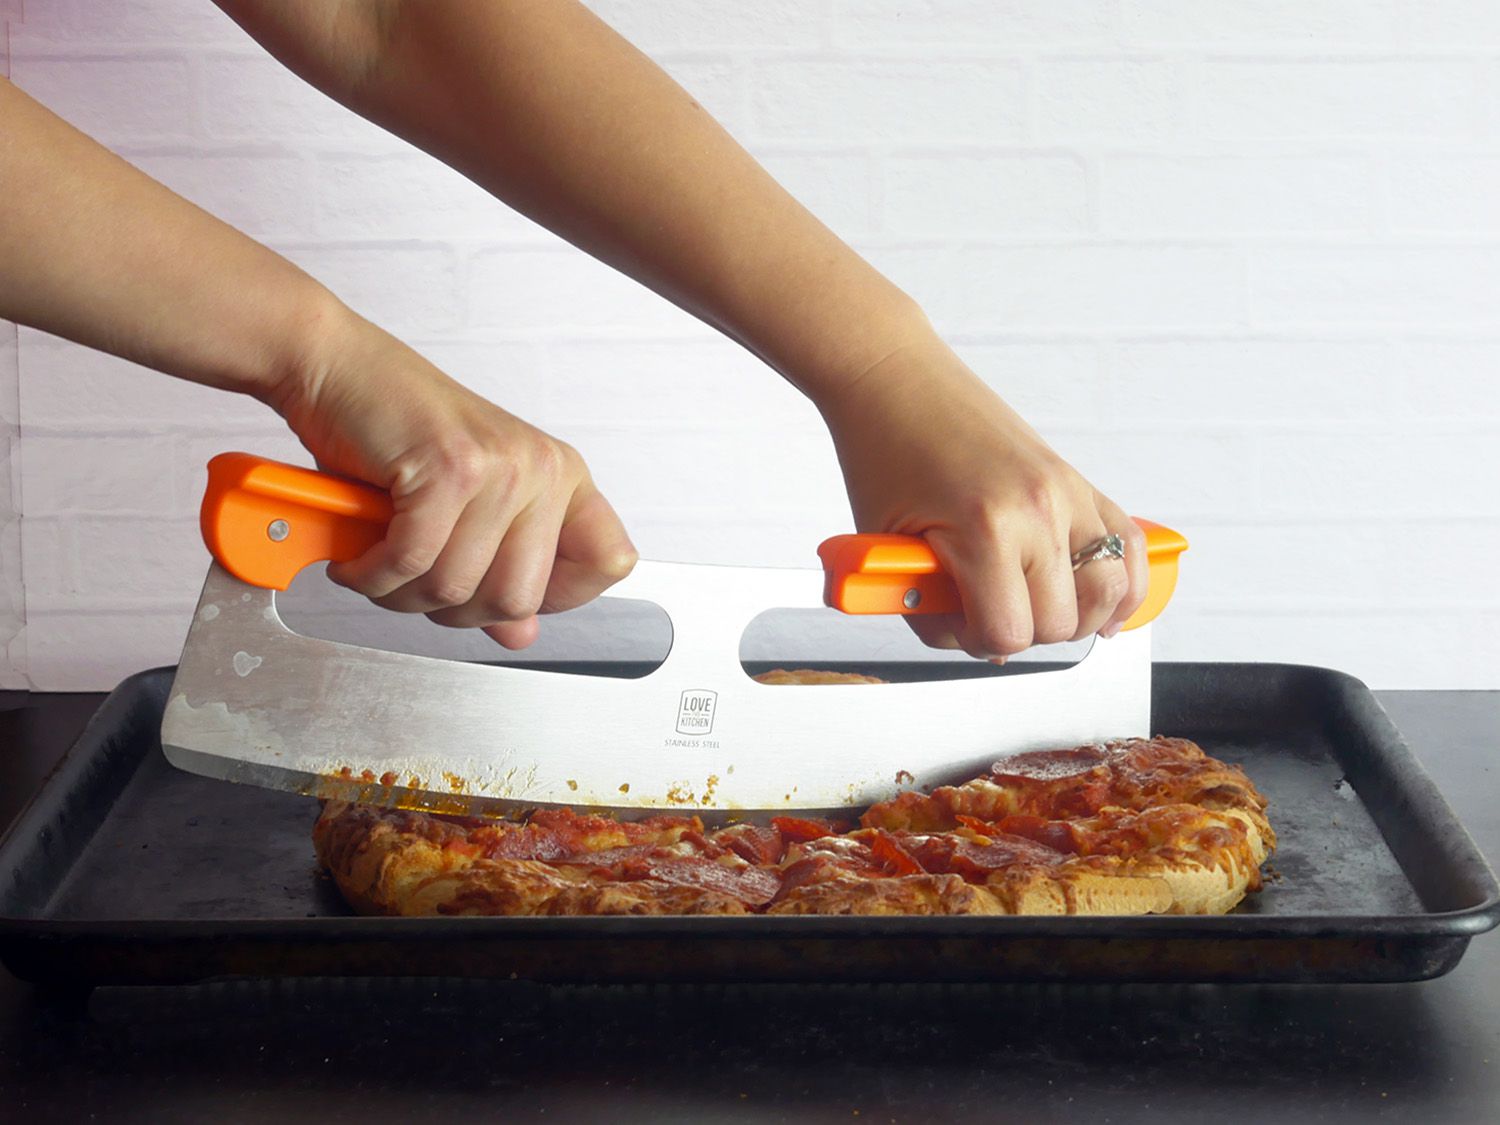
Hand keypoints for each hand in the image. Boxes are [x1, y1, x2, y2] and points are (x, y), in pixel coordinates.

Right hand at [267, 305, 636, 647]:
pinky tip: (356, 559)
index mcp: (561, 477)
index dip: (552, 597)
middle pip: (518, 598)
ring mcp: (501, 466)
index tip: (495, 589)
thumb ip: (498, 575)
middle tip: (414, 586)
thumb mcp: (462, 510)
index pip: (607, 562)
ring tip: (378, 564)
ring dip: (401, 594)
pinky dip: (371, 574)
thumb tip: (522, 634)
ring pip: (457, 587)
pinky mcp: (449, 467)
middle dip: (454, 611)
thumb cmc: (395, 434)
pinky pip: (412, 562)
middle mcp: (542, 469)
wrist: (338, 371)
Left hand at [819, 335, 1145, 658]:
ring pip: (1111, 591)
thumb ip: (933, 609)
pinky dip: (1125, 584)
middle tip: (987, 609)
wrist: (897, 381)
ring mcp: (1067, 492)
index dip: (979, 641)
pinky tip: (1104, 607)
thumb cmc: (883, 454)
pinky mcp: (1079, 480)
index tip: (958, 622)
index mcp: (987, 526)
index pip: (1010, 632)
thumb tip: (983, 644)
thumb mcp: (890, 546)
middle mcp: (1040, 508)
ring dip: (1078, 616)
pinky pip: (1132, 546)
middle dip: (1023, 631)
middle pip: (1061, 622)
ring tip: (1039, 610)